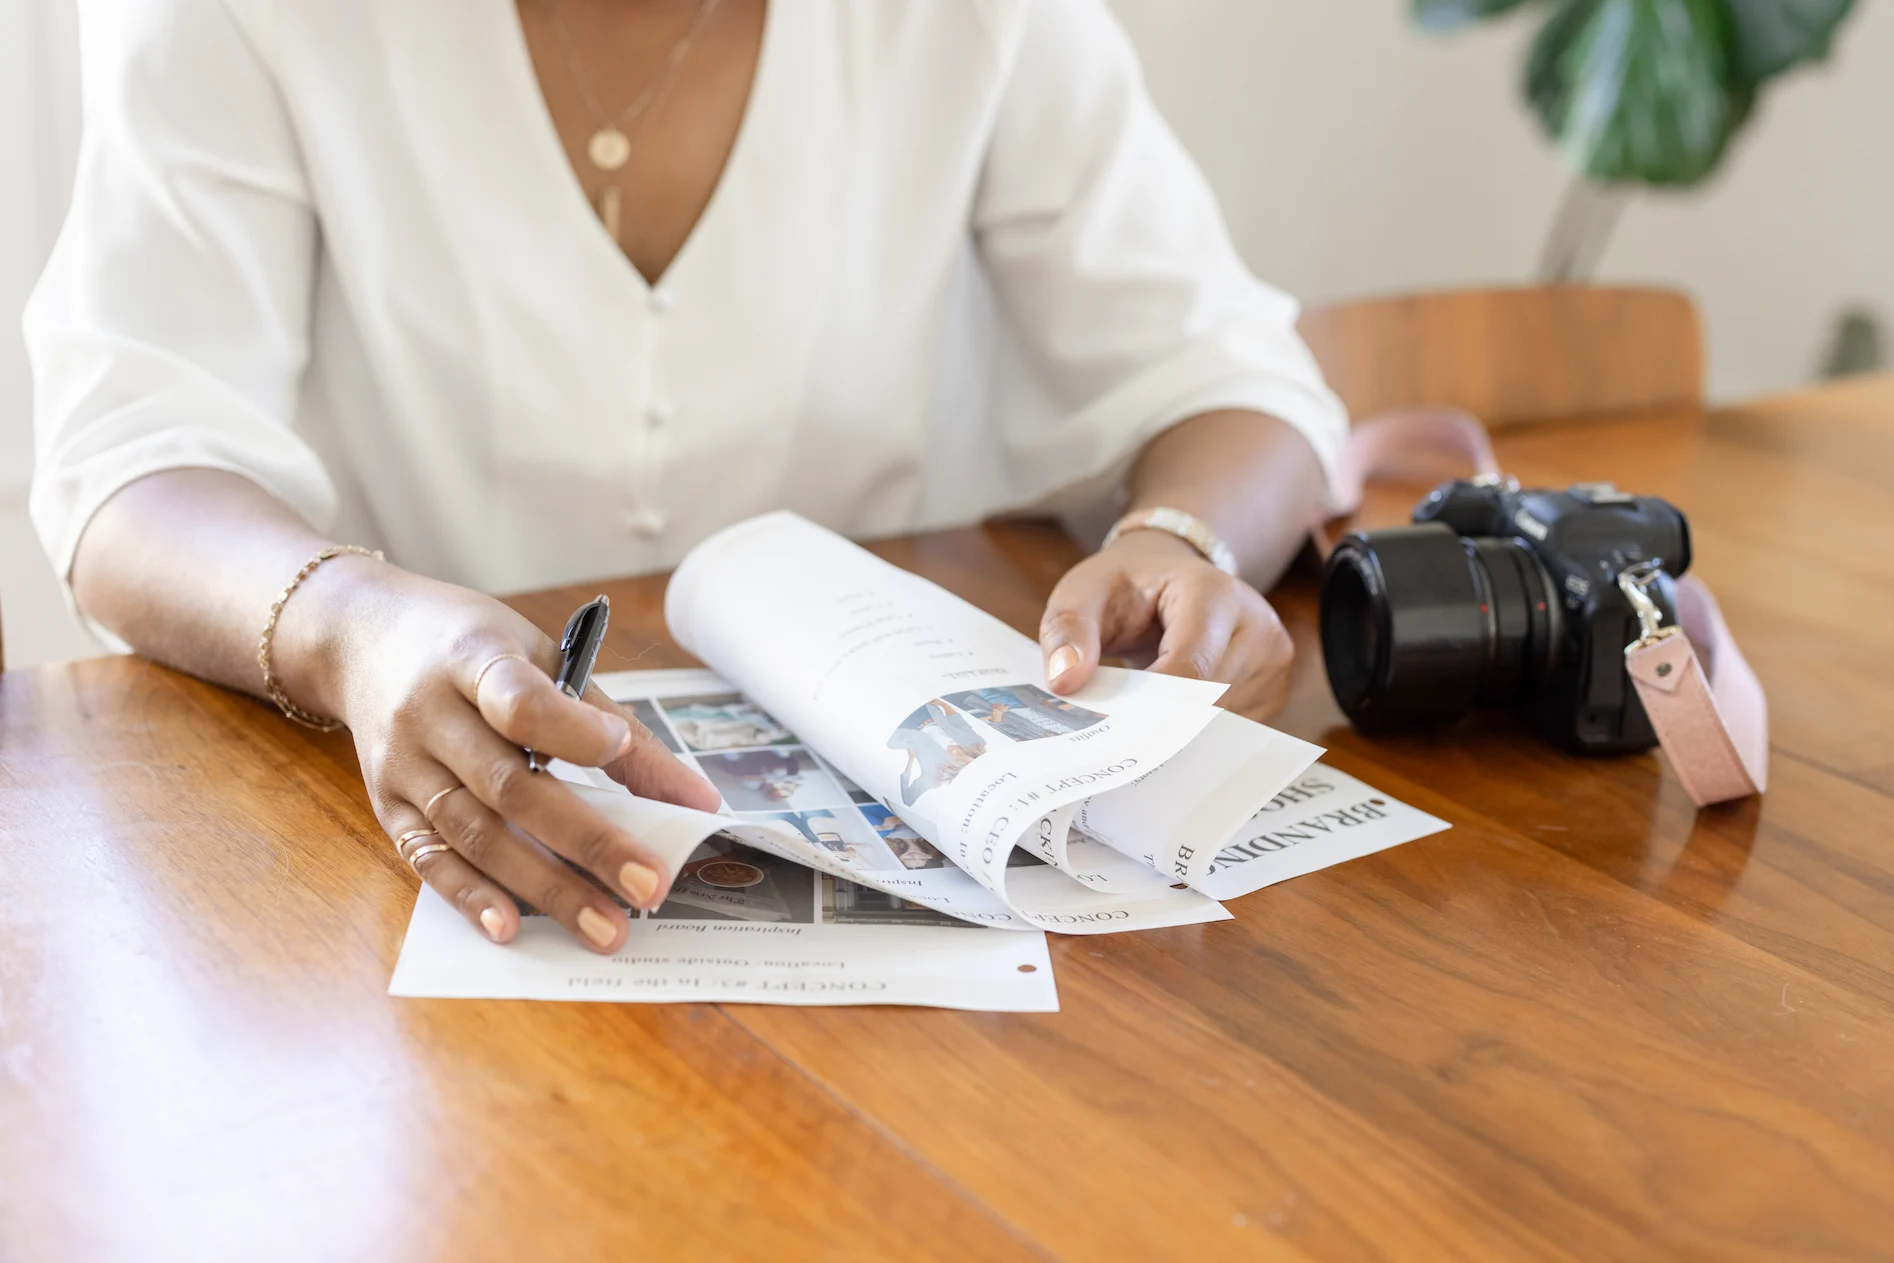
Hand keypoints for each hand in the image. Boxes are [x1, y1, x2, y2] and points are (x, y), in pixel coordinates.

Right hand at [291, 565, 720, 952]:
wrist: (364, 640)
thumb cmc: (473, 649)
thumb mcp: (542, 657)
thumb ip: (613, 726)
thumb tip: (693, 798)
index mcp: (474, 659)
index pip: (518, 701)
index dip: (570, 729)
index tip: (617, 749)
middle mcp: (429, 714)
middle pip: (508, 786)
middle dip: (585, 841)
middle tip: (649, 885)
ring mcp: (402, 764)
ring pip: (474, 833)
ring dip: (543, 886)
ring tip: (605, 927)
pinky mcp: (387, 804)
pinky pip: (429, 857)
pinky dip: (470, 895)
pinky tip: (511, 927)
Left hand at [1037, 528, 1294, 717]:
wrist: (1169, 575)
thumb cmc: (1125, 586)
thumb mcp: (1083, 593)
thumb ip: (1068, 630)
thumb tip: (1064, 681)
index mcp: (1213, 592)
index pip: (1190, 668)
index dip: (1150, 706)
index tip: (1109, 731)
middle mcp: (1256, 625)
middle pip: (1208, 701)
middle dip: (1158, 720)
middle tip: (1114, 732)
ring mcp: (1273, 659)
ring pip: (1221, 722)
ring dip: (1178, 728)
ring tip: (1142, 712)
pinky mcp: (1274, 688)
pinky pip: (1234, 728)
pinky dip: (1197, 730)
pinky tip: (1170, 715)